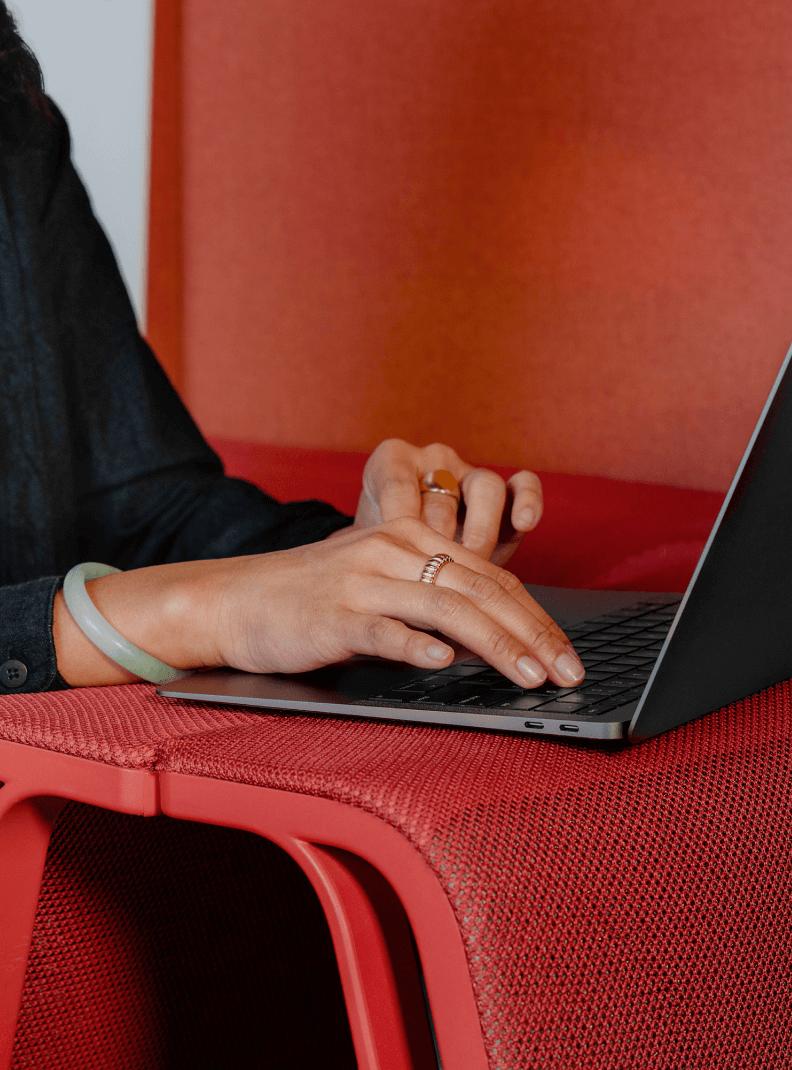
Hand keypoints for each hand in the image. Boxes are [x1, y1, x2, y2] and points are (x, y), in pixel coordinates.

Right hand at [53, 518, 584, 689]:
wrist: (241, 598)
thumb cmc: (319, 599)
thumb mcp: (384, 584)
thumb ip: (438, 600)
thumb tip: (501, 639)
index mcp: (414, 537)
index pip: (493, 578)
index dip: (538, 618)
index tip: (569, 656)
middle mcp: (395, 549)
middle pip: (481, 590)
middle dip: (533, 635)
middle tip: (569, 673)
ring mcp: (364, 579)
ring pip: (446, 607)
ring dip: (495, 644)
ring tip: (530, 676)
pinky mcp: (335, 614)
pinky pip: (384, 629)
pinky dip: (418, 646)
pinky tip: (446, 665)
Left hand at [348, 439, 542, 565]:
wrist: (404, 564)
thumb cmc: (381, 555)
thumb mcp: (371, 550)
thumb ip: (379, 553)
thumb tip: (389, 581)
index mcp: (392, 461)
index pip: (396, 485)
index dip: (399, 524)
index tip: (398, 557)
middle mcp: (433, 460)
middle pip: (442, 494)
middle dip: (439, 537)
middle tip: (434, 572)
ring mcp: (470, 474)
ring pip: (484, 488)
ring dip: (479, 532)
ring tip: (472, 562)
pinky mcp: (506, 495)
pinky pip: (522, 485)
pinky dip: (527, 501)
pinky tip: (523, 522)